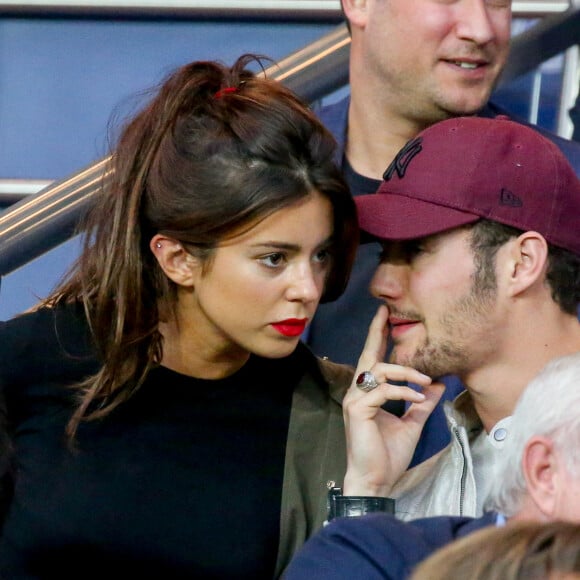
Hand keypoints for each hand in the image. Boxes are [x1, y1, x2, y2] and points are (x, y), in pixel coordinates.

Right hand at [342, 305, 444, 496]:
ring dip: (406, 372)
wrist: (376, 481)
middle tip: (385, 311)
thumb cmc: (389, 455)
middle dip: (377, 332)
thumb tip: (438, 383)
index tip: (385, 317)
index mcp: (368, 393)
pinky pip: (383, 390)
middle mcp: (358, 392)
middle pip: (368, 355)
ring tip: (425, 381)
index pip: (374, 361)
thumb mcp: (412, 424)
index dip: (379, 338)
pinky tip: (418, 399)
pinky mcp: (357, 409)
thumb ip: (421, 403)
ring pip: (379, 371)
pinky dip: (403, 392)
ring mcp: (354, 399)